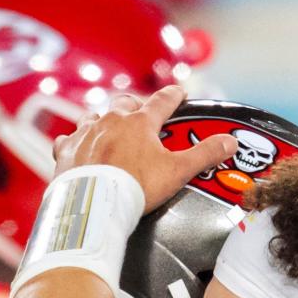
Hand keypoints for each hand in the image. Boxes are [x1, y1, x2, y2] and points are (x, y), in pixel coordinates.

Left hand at [52, 85, 236, 212]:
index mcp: (140, 122)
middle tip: (141, 113)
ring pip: (95, 115)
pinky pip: (70, 138)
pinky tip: (78, 146)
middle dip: (135, 105)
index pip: (162, 101)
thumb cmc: (135, 187)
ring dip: (104, 119)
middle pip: (125, 103)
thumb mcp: (177, 171)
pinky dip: (76, 141)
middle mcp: (111, 121)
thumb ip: (204, 155)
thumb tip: (229, 142)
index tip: (179, 93)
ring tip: (109, 128)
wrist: (95, 204)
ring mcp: (87, 133)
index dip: (173, 96)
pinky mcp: (68, 150)